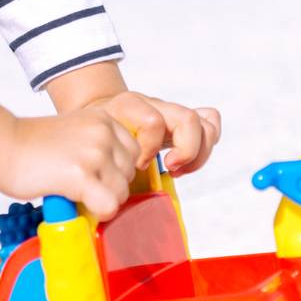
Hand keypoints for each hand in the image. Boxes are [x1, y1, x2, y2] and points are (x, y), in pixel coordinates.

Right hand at [4, 109, 143, 220]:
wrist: (1, 147)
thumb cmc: (29, 145)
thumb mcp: (74, 132)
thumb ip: (98, 146)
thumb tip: (117, 178)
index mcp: (102, 118)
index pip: (133, 152)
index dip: (115, 169)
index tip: (94, 175)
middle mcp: (102, 132)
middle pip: (130, 173)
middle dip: (109, 186)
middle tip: (82, 187)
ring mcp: (93, 152)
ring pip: (121, 192)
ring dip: (101, 200)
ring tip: (74, 192)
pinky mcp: (81, 175)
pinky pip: (109, 205)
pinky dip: (96, 212)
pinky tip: (76, 203)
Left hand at [73, 89, 220, 180]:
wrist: (97, 113)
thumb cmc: (94, 133)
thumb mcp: (90, 142)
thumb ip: (99, 160)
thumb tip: (105, 196)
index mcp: (128, 106)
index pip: (153, 122)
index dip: (149, 148)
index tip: (138, 166)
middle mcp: (154, 104)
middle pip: (188, 120)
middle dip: (185, 151)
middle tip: (169, 167)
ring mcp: (171, 111)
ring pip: (205, 123)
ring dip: (197, 153)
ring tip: (178, 168)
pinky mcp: (182, 121)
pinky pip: (210, 123)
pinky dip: (205, 145)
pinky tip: (184, 162)